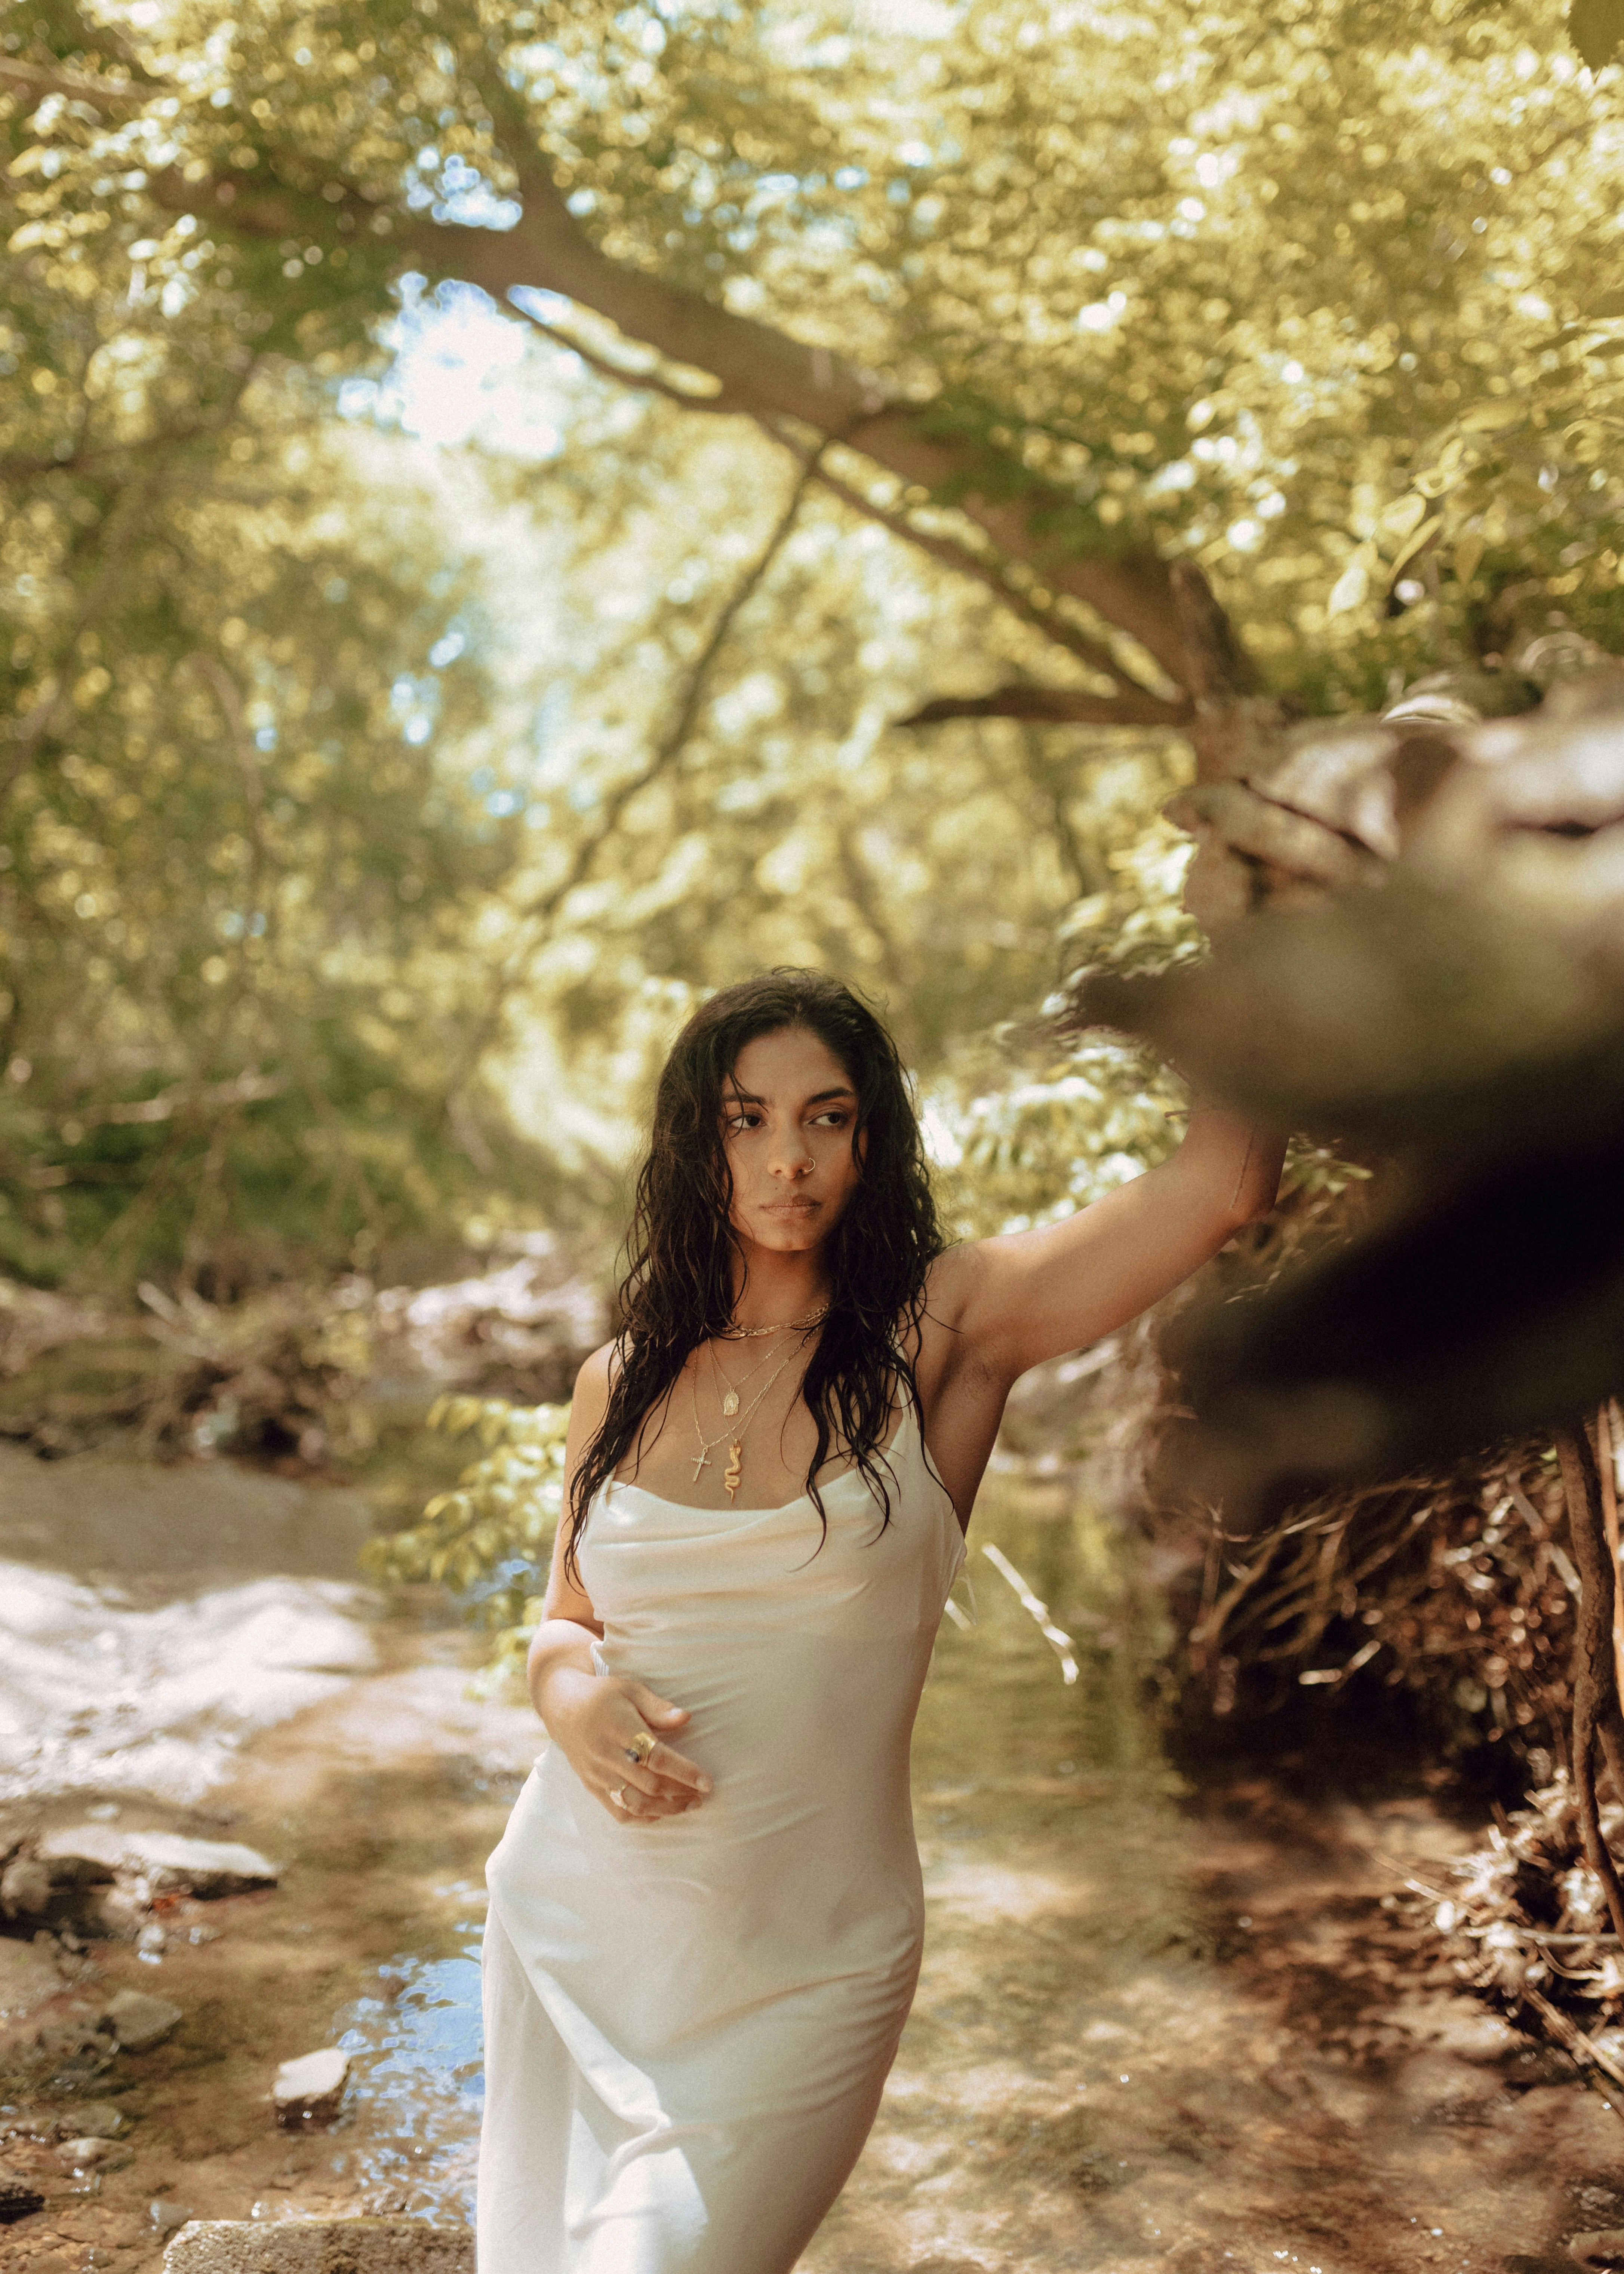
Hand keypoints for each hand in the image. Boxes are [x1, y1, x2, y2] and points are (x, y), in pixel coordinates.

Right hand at [542, 1670, 712, 1824]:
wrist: (562, 1707)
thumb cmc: (602, 1696)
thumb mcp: (630, 1690)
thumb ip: (657, 1707)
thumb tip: (686, 1718)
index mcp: (620, 1728)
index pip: (657, 1757)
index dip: (684, 1772)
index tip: (707, 1782)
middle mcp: (607, 1755)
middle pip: (649, 1784)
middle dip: (680, 1794)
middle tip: (702, 1795)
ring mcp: (597, 1774)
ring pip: (635, 1803)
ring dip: (666, 1809)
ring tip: (687, 1805)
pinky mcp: (591, 1786)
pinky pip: (618, 1811)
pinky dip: (641, 1817)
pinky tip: (659, 1812)